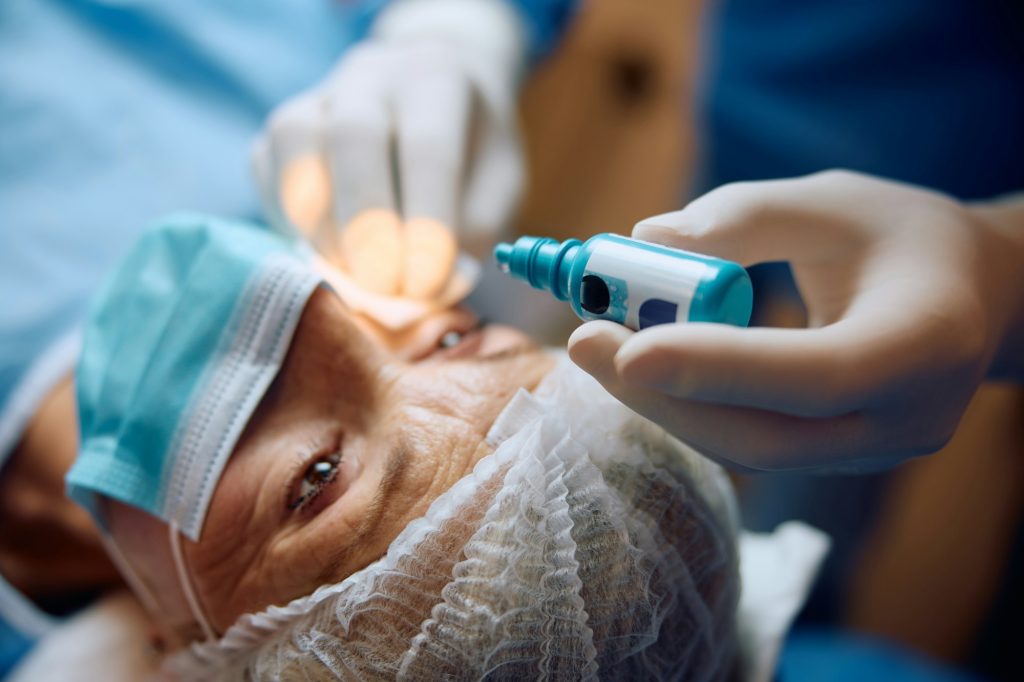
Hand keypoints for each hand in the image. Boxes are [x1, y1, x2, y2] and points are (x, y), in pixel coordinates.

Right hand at [252, 0, 525, 296]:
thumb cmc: (470, 159)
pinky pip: (268, 167)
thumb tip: (424, 294)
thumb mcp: (496, 192)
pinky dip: (290, 220)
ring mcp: (318, 96)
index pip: (429, 148)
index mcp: (439, 83)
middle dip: (365, 221)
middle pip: (354, 135)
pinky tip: (326, 253)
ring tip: (354, 275)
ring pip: (297, 143)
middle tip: (381, 285)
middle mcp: (373, 77)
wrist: (429, 101)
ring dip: (322, 223)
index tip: (424, 284)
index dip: (425, 220)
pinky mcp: (280, 129)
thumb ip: (467, 236)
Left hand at [568, 171, 1023, 471]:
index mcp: (926, 343)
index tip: (628, 346)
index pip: (816, 375)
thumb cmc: (906, 236)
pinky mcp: (833, 456)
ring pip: (747, 450)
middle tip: (582, 342)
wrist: (972, 297)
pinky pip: (749, 444)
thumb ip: (744, 217)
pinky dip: (687, 407)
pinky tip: (637, 368)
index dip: (719, 369)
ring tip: (595, 348)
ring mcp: (868, 452)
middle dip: (662, 394)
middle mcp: (902, 420)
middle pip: (765, 436)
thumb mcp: (835, 201)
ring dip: (661, 403)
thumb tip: (643, 239)